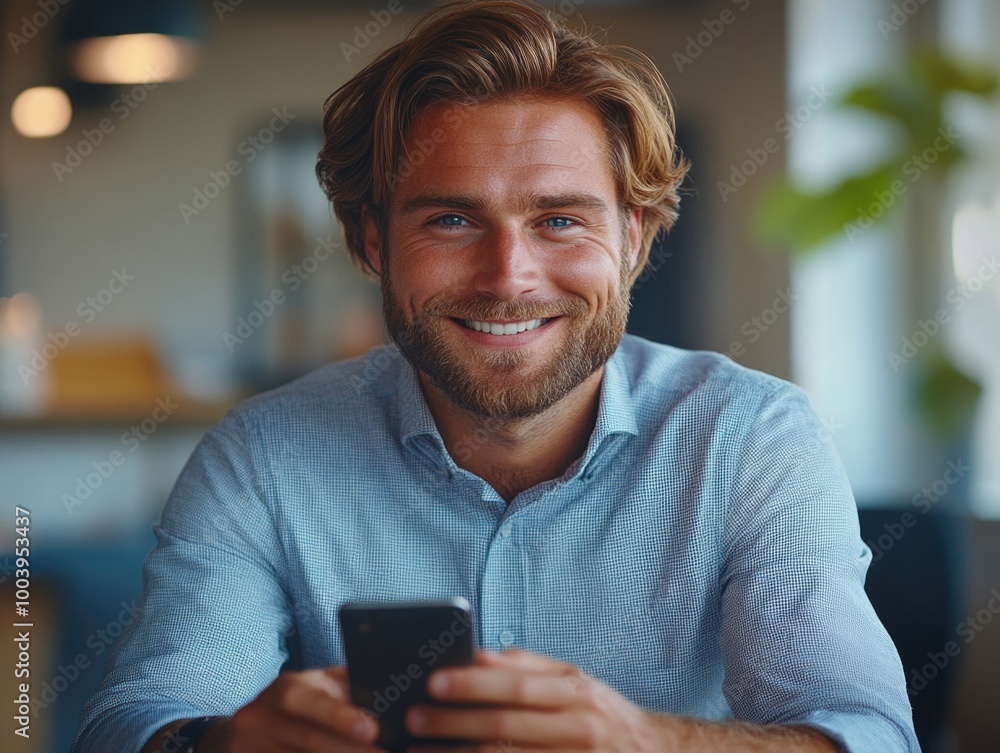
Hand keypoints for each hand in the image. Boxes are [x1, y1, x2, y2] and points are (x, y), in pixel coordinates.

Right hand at [212, 666, 382, 751]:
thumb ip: (346, 688)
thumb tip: (387, 693)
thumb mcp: (318, 689)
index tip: (371, 729)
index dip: (338, 715)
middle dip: (354, 751)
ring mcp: (249, 748)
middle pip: (310, 740)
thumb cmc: (300, 708)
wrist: (246, 734)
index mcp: (282, 690)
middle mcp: (258, 718)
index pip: (306, 699)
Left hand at [403, 648, 662, 752]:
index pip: (516, 686)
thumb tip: (479, 654)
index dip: (472, 683)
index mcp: (577, 693)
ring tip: (418, 752)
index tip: (433, 681)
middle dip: (453, 723)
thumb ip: (529, 667)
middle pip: (505, 728)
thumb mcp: (576, 680)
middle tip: (412, 718)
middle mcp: (578, 729)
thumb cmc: (602, 714)